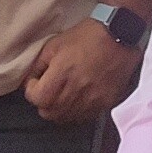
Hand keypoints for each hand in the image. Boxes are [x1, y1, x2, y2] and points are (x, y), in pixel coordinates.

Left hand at [23, 19, 138, 124]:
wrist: (121, 35)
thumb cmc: (88, 36)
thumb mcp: (56, 43)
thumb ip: (39, 64)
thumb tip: (30, 78)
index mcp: (61, 74)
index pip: (36, 98)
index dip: (32, 90)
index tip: (36, 83)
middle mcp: (76, 91)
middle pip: (48, 113)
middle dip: (44, 102)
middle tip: (48, 90)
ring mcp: (92, 99)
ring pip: (66, 118)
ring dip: (60, 108)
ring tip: (64, 94)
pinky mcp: (105, 102)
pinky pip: (85, 117)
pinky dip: (78, 111)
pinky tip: (79, 97)